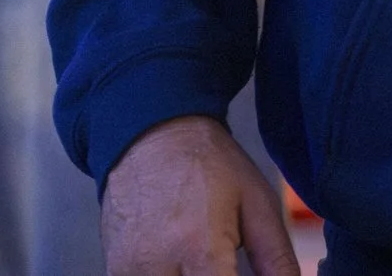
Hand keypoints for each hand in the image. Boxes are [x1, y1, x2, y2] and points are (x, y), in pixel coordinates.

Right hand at [102, 117, 298, 275]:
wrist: (148, 129)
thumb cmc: (206, 163)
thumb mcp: (257, 203)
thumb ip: (278, 261)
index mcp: (198, 249)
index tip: (243, 273)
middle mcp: (156, 264)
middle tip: (226, 267)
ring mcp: (128, 268)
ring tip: (203, 263)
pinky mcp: (114, 267)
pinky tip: (183, 263)